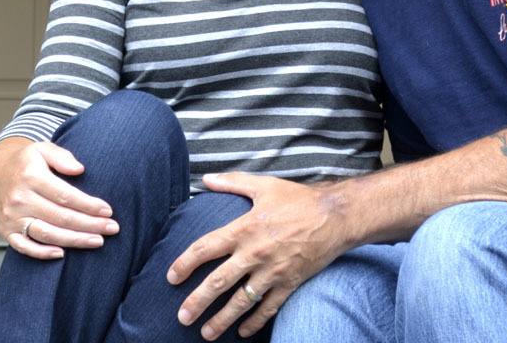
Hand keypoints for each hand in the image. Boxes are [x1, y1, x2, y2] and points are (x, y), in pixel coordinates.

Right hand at [0, 137, 117, 259]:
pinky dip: (41, 253)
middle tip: (112, 228)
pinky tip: (62, 254)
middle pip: (60, 217)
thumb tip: (79, 169)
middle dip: (89, 224)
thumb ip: (62, 157)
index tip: (108, 210)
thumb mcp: (44, 149)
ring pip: (46, 234)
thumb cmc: (28, 161)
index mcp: (31, 177)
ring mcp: (12, 217)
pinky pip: (24, 247)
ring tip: (97, 241)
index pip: (65, 195)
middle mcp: (20, 199)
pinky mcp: (7, 231)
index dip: (88, 205)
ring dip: (74, 240)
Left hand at [167, 172, 349, 339]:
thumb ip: (233, 183)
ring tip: (205, 333)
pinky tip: (242, 331)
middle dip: (197, 302)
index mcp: (244, 229)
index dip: (185, 264)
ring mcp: (272, 272)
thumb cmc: (298, 199)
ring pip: (240, 302)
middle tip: (181, 317)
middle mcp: (254, 253)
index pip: (205, 249)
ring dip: (221, 320)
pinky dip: (254, 322)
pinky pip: (267, 308)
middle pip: (218, 282)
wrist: (335, 216)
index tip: (171, 277)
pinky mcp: (289, 283)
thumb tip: (207, 178)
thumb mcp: (264, 186)